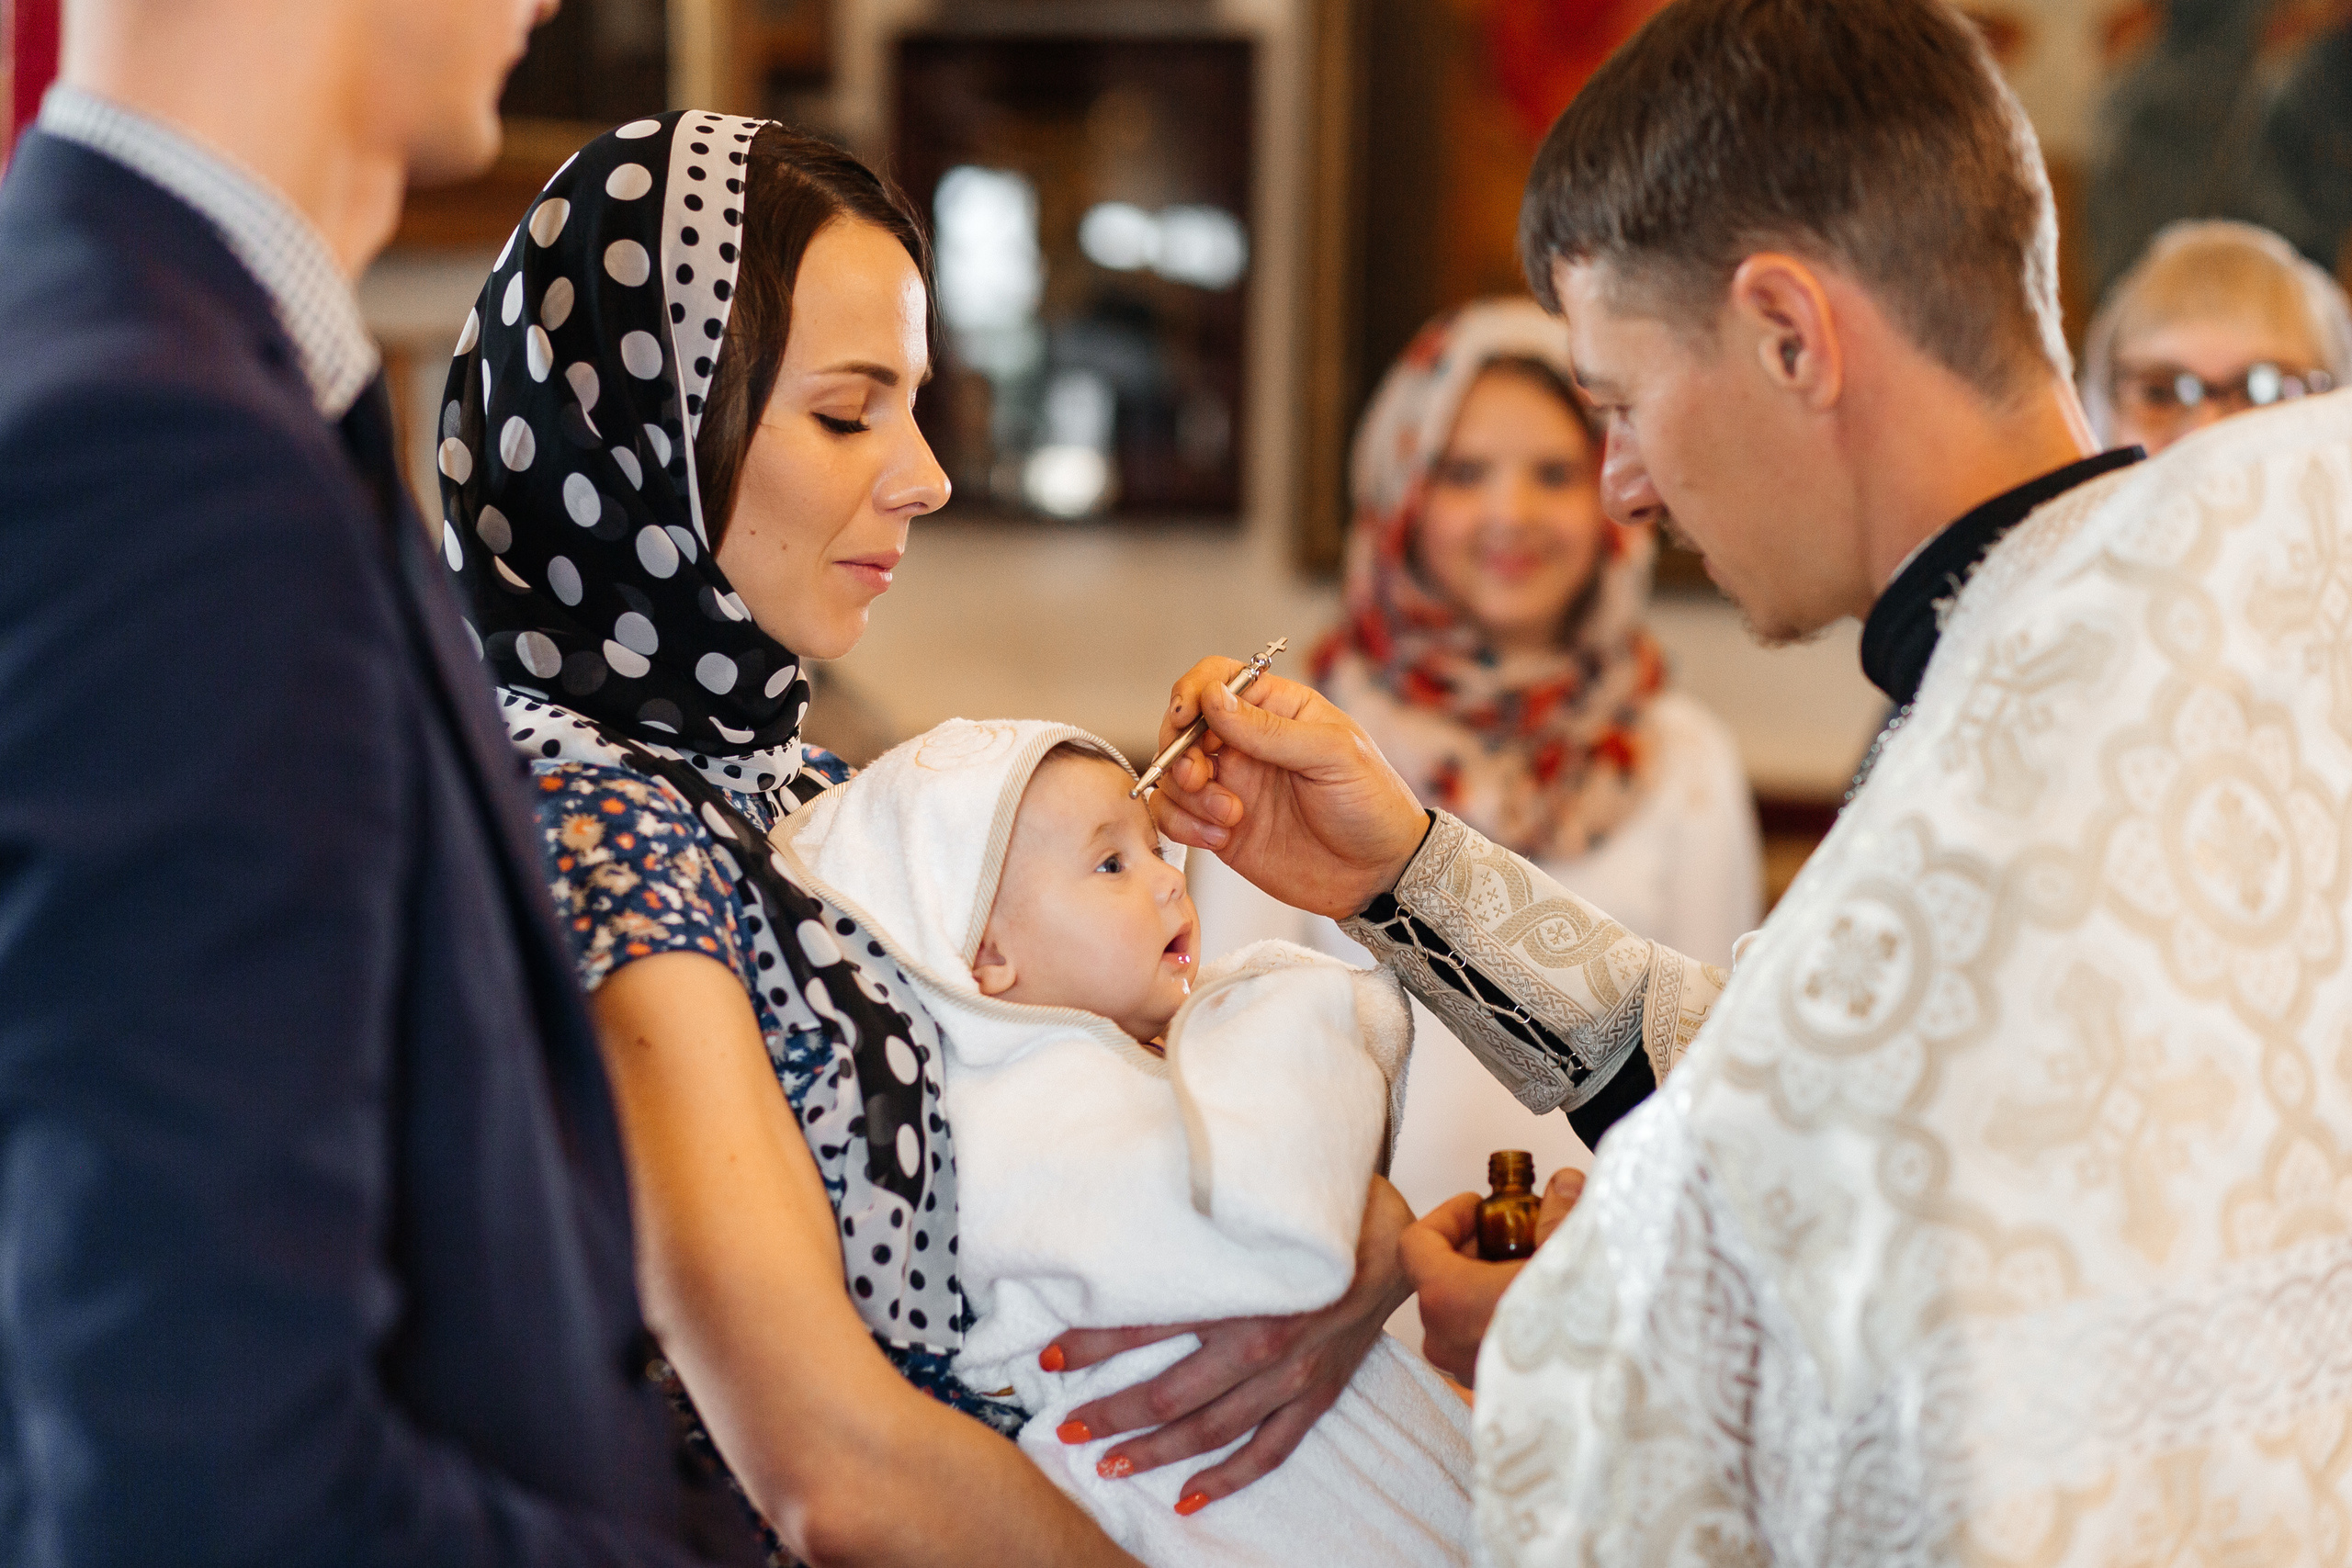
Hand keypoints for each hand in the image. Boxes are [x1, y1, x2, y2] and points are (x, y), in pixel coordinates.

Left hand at [1039, 1178, 1414, 1513]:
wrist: (1399, 1241)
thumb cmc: (1322, 1212)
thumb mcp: (1255, 1205)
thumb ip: (1199, 1222)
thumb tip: (1129, 1215)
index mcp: (1245, 1290)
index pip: (1150, 1323)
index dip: (1094, 1343)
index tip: (1048, 1357)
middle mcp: (1266, 1342)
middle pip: (1172, 1392)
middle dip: (1113, 1413)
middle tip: (1066, 1428)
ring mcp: (1293, 1377)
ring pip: (1212, 1429)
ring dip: (1156, 1452)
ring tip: (1108, 1465)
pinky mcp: (1316, 1396)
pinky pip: (1269, 1450)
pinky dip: (1229, 1478)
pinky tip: (1189, 1497)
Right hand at [1147, 661, 1429, 918]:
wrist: (1380, 875)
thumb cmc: (1373, 805)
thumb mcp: (1333, 755)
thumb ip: (1271, 729)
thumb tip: (1213, 698)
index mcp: (1278, 710)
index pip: (1217, 679)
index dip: (1192, 692)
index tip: (1184, 717)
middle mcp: (1247, 744)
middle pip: (1183, 727)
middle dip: (1180, 750)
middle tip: (1200, 777)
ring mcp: (1231, 785)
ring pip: (1174, 774)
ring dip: (1187, 795)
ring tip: (1229, 817)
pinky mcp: (1220, 827)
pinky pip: (1176, 816)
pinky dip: (1183, 825)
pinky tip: (1219, 838)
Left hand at [1400, 1167, 1585, 1385]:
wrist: (1616, 1398)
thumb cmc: (1589, 1331)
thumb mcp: (1574, 1252)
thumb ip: (1560, 1214)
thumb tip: (1564, 1188)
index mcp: (1451, 1298)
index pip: (1416, 1244)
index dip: (1448, 1216)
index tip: (1480, 1206)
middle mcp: (1448, 1339)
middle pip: (1438, 1275)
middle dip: (1477, 1247)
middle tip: (1518, 1231)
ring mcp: (1466, 1368)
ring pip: (1459, 1311)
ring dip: (1489, 1283)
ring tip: (1537, 1269)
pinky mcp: (1492, 1390)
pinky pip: (1481, 1340)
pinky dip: (1502, 1316)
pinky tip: (1545, 1305)